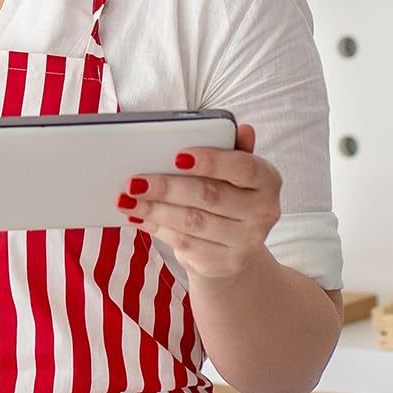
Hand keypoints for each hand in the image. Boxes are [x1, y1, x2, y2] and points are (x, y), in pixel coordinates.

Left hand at [116, 122, 281, 282]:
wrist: (234, 247)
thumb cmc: (227, 197)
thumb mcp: (232, 171)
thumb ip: (232, 149)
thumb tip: (242, 130)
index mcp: (267, 180)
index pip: (243, 168)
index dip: (211, 161)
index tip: (177, 156)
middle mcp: (263, 212)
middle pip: (210, 196)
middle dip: (167, 187)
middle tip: (134, 181)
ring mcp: (246, 241)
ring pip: (192, 222)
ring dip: (153, 209)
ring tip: (125, 199)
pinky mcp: (224, 262)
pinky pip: (184, 242)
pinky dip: (156, 227)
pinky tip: (136, 217)